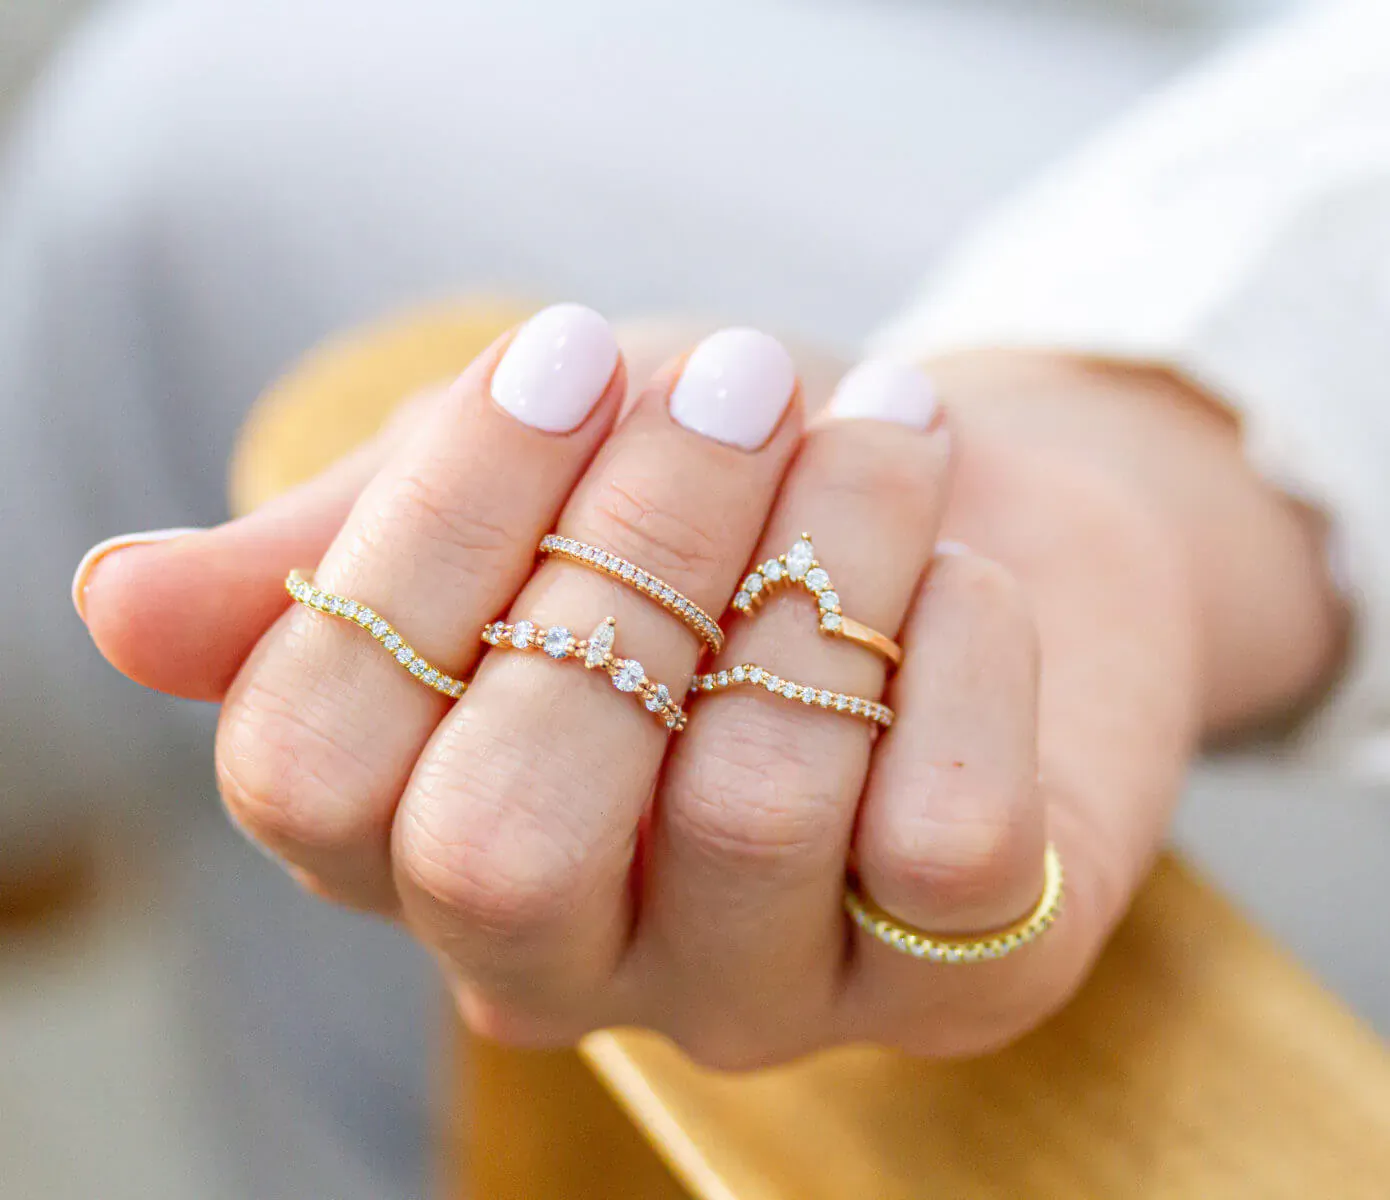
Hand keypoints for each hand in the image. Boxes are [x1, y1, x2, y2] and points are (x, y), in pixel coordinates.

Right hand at [77, 310, 1339, 1064]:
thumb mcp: (538, 479)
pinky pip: (947, 844)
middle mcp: (574, 961)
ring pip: (749, 814)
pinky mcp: (964, 975)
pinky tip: (968, 571)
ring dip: (828, 555)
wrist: (981, 511)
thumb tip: (114, 604)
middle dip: (632, 551)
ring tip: (893, 420)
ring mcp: (767, 991)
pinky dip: (968, 651)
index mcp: (427, 840)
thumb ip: (344, 556)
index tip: (560, 357)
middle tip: (737, 380)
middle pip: (501, 836)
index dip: (421, 543)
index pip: (309, 773)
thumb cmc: (730, 495)